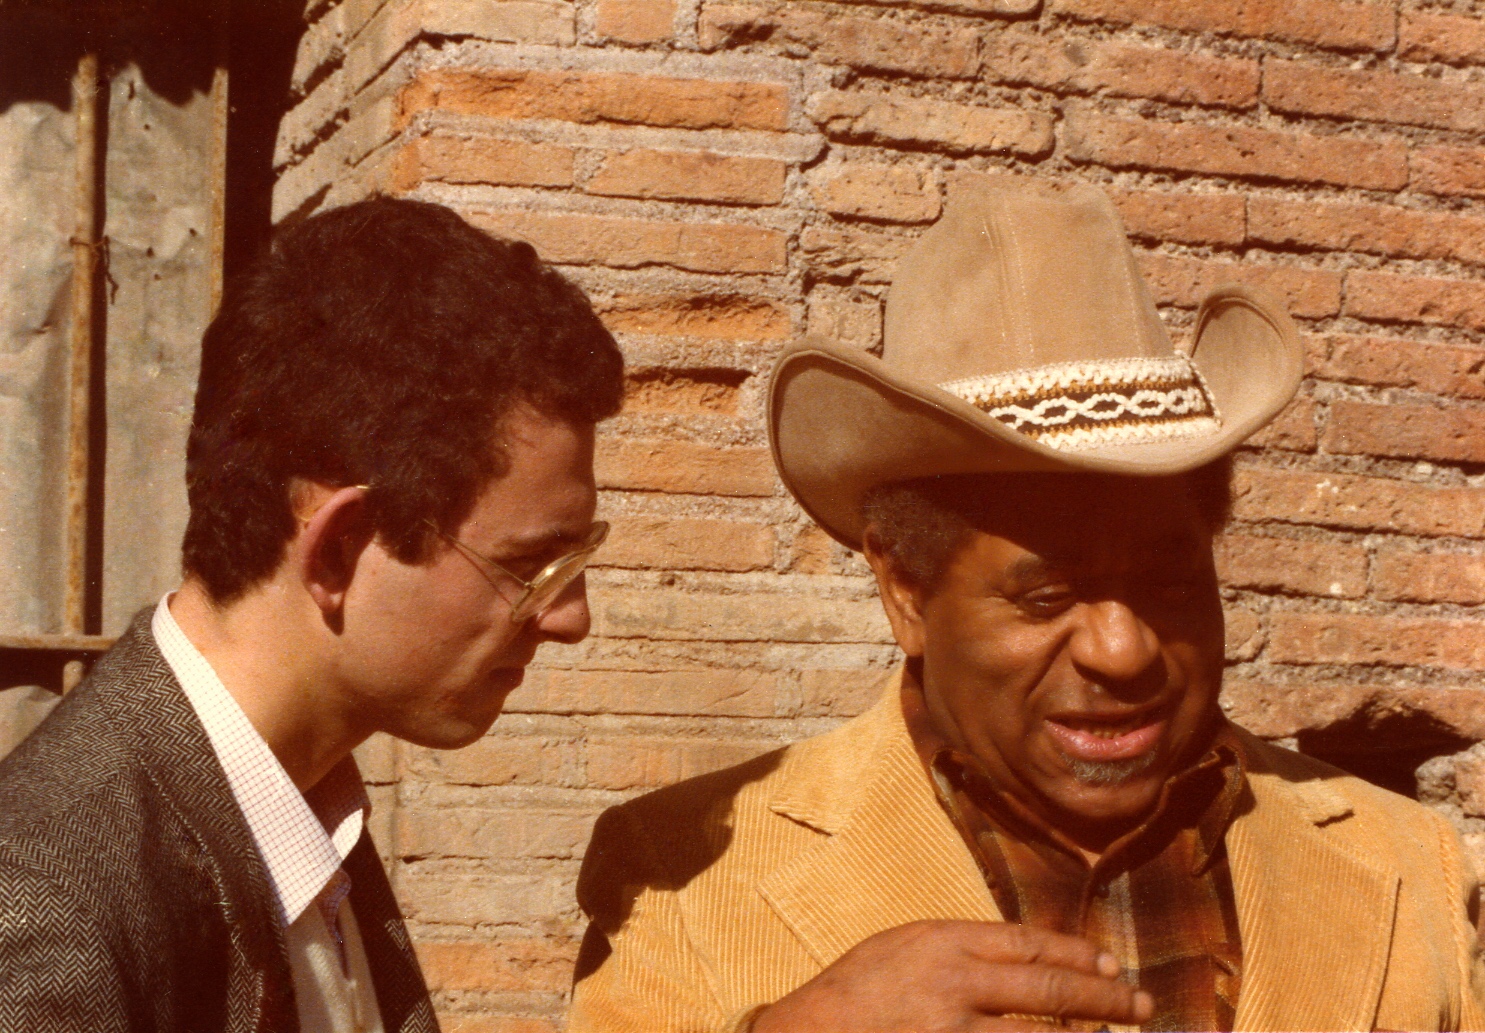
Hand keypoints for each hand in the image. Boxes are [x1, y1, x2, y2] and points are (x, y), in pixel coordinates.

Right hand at [750, 920, 1152, 1032]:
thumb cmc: (856, 990)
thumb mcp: (905, 945)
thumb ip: (962, 948)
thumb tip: (1029, 956)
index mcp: (943, 942)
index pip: (1029, 944)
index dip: (1079, 955)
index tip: (1113, 965)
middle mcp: (953, 986)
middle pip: (1047, 989)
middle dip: (1104, 998)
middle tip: (1142, 1005)